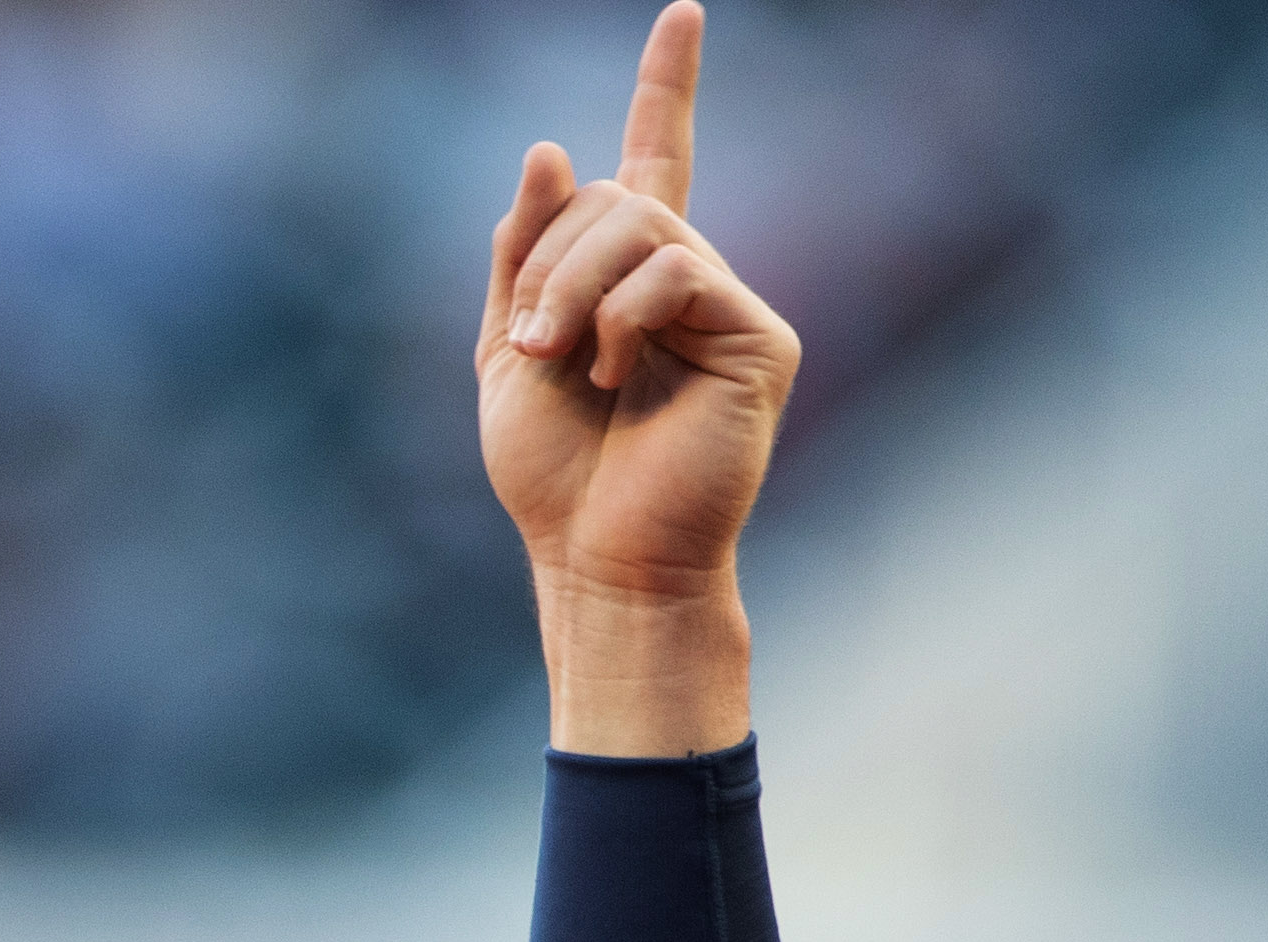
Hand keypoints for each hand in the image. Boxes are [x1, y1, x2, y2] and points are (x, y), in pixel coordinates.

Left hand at [481, 2, 798, 753]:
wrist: (599, 561)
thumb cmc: (555, 477)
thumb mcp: (506, 351)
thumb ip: (523, 253)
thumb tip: (554, 146)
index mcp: (632, 280)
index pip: (656, 160)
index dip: (668, 87)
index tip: (683, 15)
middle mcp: (690, 280)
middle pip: (617, 192)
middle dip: (550, 259)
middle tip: (528, 343)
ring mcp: (729, 306)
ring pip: (643, 225)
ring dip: (574, 288)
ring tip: (561, 362)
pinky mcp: (761, 339)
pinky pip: (678, 271)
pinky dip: (624, 318)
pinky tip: (617, 377)